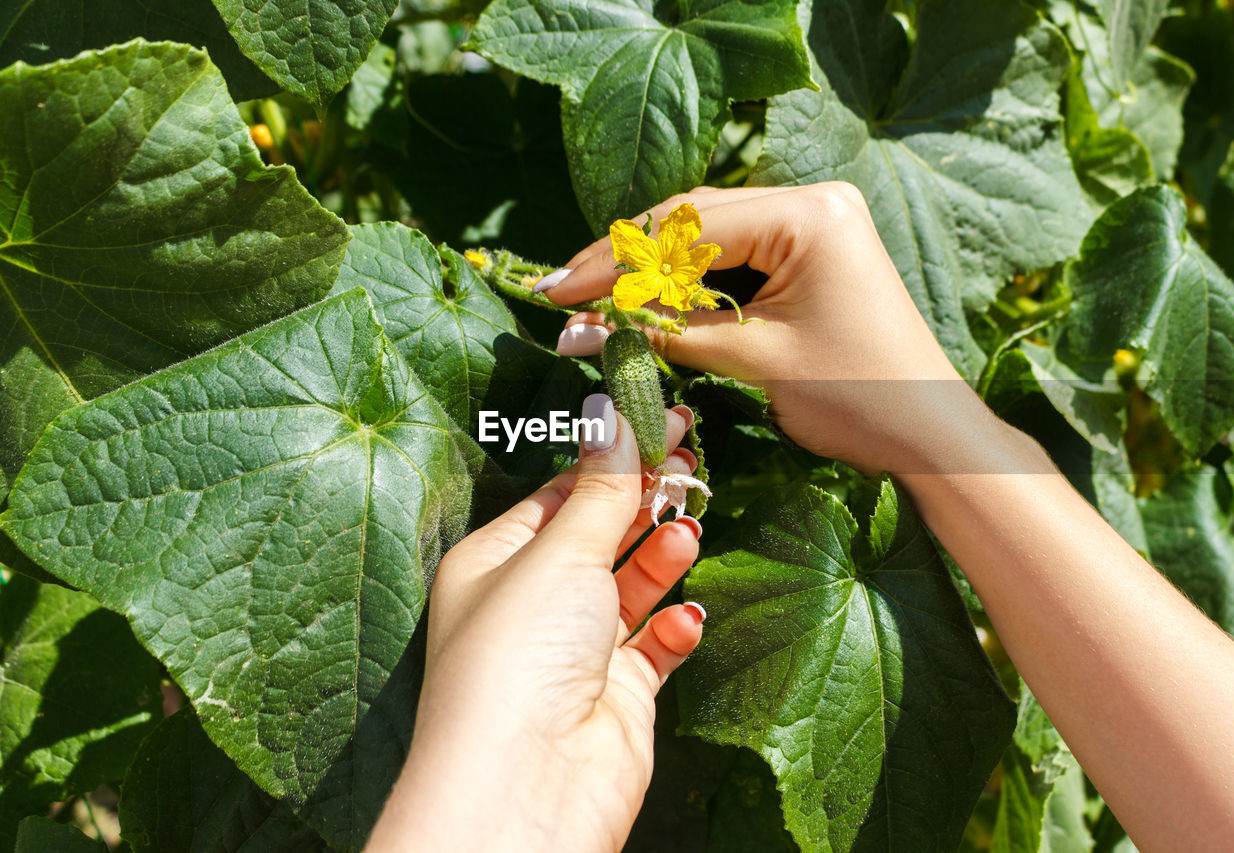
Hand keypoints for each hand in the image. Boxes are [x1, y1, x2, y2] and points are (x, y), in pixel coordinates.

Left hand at [367, 397, 705, 852]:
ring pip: (630, 587)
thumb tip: (612, 410)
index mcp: (496, 561)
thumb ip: (602, 486)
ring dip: (662, 558)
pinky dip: (674, 628)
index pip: (560, 494)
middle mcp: (531, 604)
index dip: (613, 458)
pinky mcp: (615, 695)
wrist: (529, 784)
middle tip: (690, 467)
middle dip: (644, 502)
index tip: (664, 422)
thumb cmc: (518, 657)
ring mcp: (575, 652)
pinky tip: (686, 617)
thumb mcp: (561, 551)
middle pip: (599, 536)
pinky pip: (653, 648)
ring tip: (687, 531)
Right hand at [541, 183, 999, 475]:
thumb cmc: (857, 398)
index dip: (613, 263)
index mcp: (806, 213)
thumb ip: (665, 334)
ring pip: (710, 235)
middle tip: (564, 293)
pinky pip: (738, 255)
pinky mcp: (816, 249)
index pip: (685, 228)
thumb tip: (580, 328)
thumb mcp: (753, 360)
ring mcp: (817, 221)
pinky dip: (692, 281)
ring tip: (593, 299)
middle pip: (693, 220)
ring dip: (654, 269)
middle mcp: (812, 199)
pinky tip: (650, 300)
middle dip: (626, 261)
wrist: (930, 433)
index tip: (557, 292)